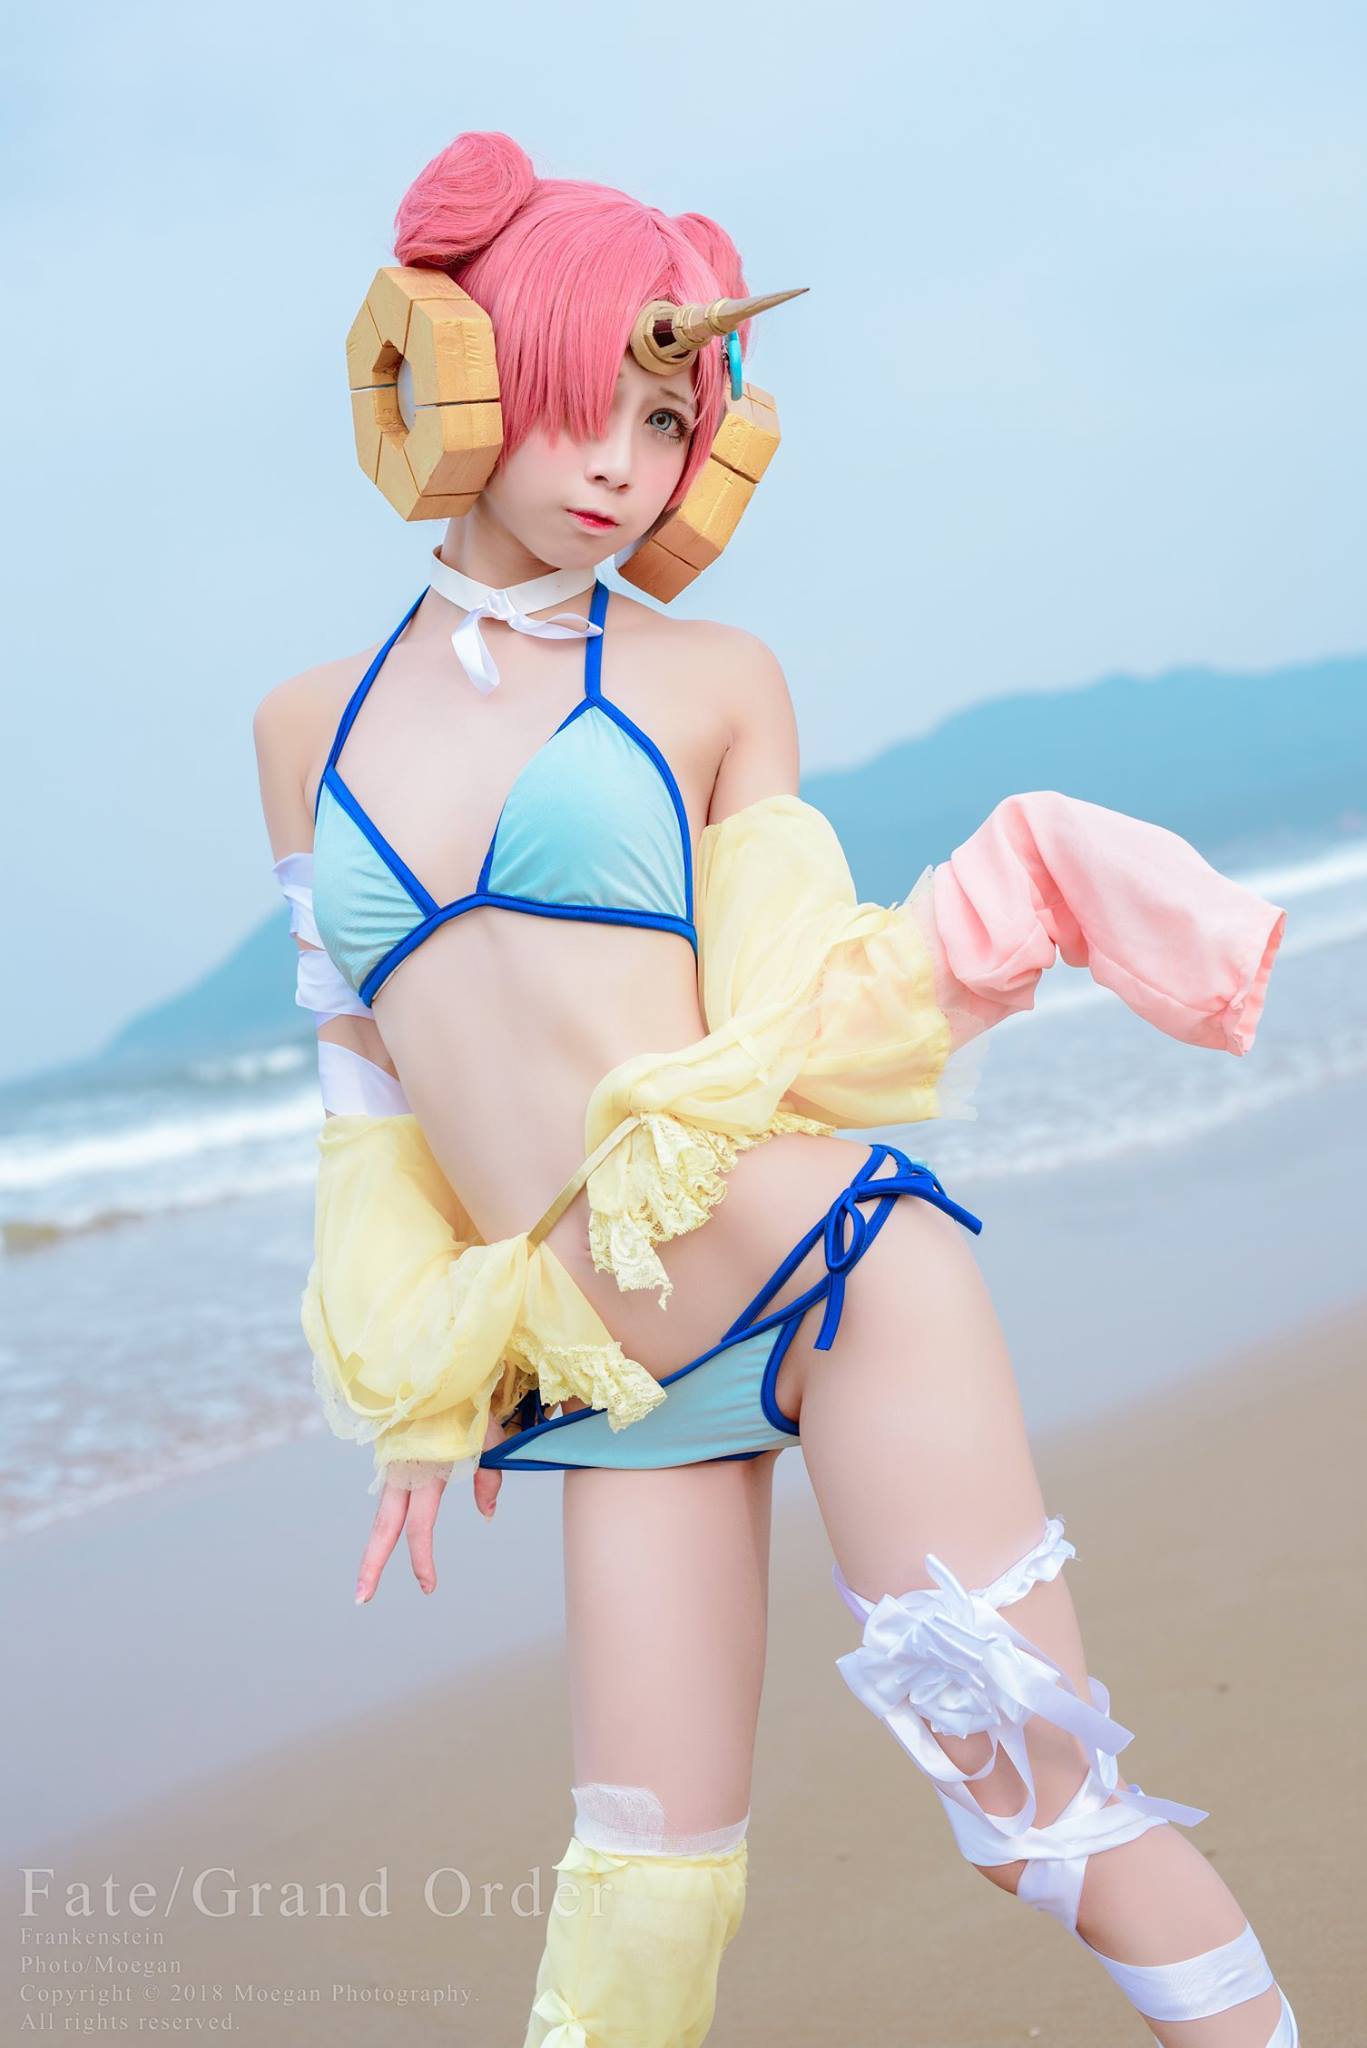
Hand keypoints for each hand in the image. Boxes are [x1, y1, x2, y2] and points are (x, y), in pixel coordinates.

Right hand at [353, 1406, 509, 1603]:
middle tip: (361, 1599)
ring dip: (380, 1539)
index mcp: (425, 1467)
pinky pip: (393, 1487)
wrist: (443, 1355)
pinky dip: (392, 1510)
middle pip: (384, 1524)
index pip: (418, 1526)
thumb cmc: (472, 1391)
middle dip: (372, 1563)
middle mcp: (403, 1467)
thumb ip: (488, 1474)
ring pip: (384, 1507)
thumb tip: (487, 1516)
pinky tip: (392, 1525)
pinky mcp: (396, 1449)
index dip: (422, 1560)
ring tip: (372, 1570)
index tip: (429, 1587)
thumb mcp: (490, 1431)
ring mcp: (396, 1458)